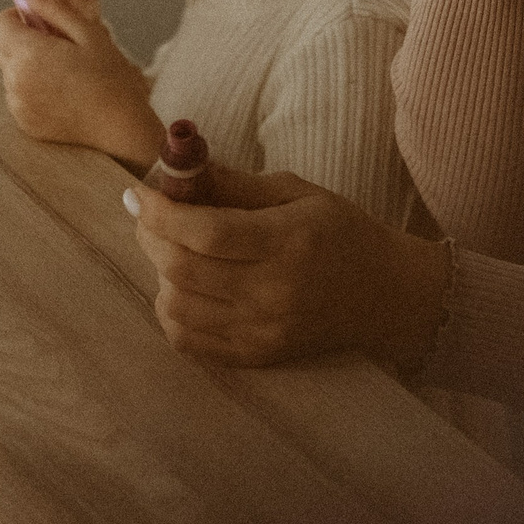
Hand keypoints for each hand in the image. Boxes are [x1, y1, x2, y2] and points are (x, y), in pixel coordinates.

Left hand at [0, 0, 164, 166]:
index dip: (17, 17)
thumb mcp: (89, 32)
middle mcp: (15, 81)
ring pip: (9, 70)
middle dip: (21, 38)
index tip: (41, 21)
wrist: (121, 128)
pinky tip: (63, 91)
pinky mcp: (23, 121)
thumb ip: (54, 6)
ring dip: (27, 63)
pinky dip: (32, 87)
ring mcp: (17, 104)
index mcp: (29, 54)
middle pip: (0, 46)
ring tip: (65, 70)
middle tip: (57, 44)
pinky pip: (18, 94)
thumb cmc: (111, 78)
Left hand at [123, 159, 451, 368]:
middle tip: (148, 216)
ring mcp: (263, 330)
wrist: (386, 295)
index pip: (204, 233)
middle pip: (182, 269)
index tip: (137, 193)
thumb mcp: (298, 193)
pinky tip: (182, 289)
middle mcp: (274, 292)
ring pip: (177, 307)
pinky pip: (189, 341)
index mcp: (288, 242)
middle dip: (150, 236)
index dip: (160, 212)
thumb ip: (236, 183)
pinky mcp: (257, 356)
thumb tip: (179, 167)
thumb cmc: (342, 233)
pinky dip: (172, 312)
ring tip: (171, 251)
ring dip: (159, 273)